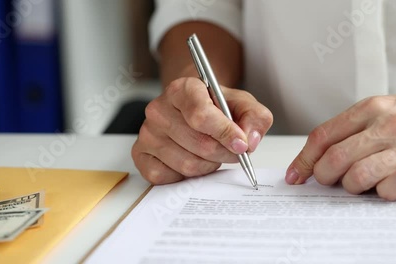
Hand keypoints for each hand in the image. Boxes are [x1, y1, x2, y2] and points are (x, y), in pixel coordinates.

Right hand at [132, 77, 272, 184]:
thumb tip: (250, 140)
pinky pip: (167, 177)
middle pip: (199, 144)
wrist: (195, 111)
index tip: (242, 144)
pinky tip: (193, 160)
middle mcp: (158, 109)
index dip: (225, 133)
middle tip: (234, 152)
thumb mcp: (243, 104)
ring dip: (208, 165)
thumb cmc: (217, 108)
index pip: (201, 115)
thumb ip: (255, 117)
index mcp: (182, 89)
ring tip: (212, 154)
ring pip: (187, 165)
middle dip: (224, 153)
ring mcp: (147, 133)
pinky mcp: (140, 155)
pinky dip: (186, 177)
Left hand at [286, 88, 395, 199]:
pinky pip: (389, 190)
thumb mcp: (384, 110)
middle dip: (324, 176)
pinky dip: (380, 194)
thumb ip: (351, 129)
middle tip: (327, 182)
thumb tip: (316, 157)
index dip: (304, 159)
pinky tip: (386, 188)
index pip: (323, 136)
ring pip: (357, 177)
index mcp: (372, 108)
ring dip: (351, 187)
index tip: (296, 175)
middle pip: (335, 159)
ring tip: (359, 184)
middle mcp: (388, 125)